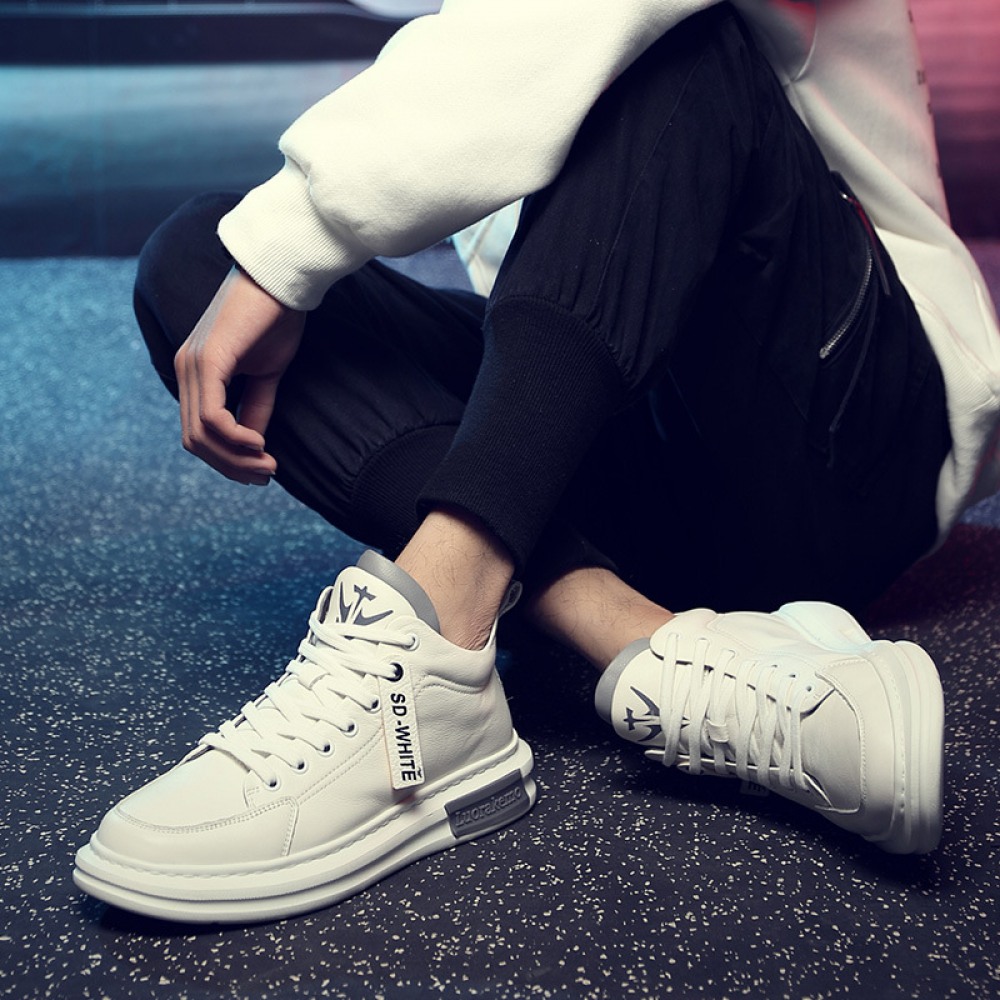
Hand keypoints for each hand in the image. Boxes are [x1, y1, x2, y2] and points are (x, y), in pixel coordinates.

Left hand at [174, 266, 305, 484]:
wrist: (282, 276)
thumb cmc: (276, 317)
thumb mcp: (267, 372)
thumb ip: (255, 406)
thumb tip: (253, 443)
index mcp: (195, 373)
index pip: (198, 433)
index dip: (227, 461)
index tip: (263, 470)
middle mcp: (185, 370)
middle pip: (195, 441)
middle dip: (231, 467)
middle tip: (266, 475)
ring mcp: (193, 365)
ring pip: (201, 435)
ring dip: (235, 459)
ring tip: (267, 464)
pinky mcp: (209, 360)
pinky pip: (211, 416)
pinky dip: (235, 438)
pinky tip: (259, 443)